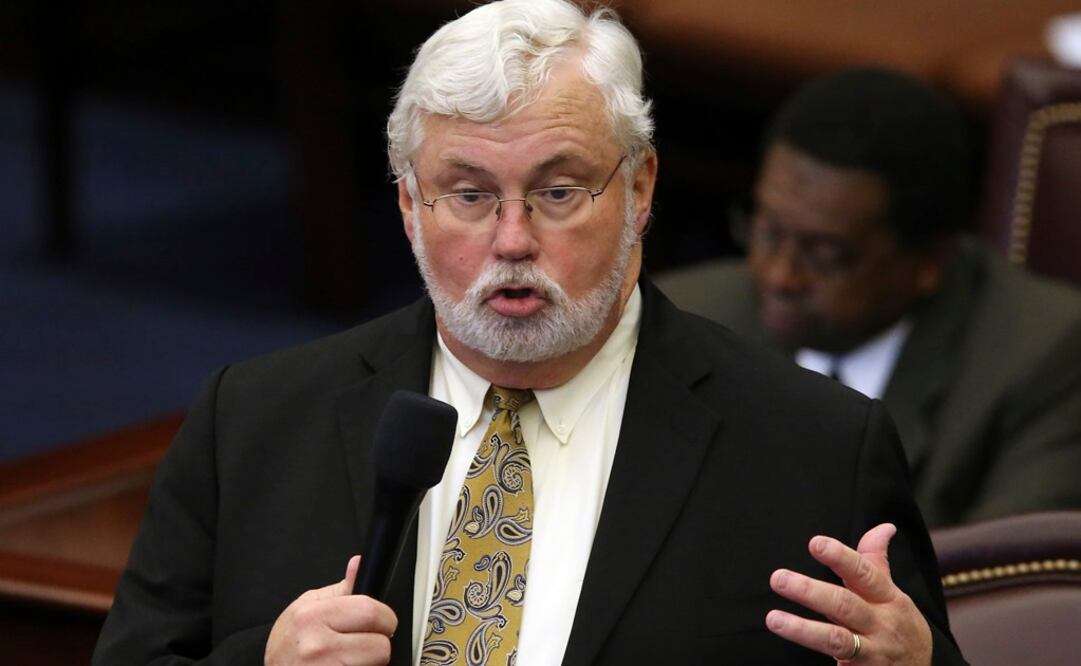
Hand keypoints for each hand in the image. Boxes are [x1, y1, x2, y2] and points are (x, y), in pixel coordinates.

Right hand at [265, 555, 398, 665]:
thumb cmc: (288, 642)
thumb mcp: (308, 606)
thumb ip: (341, 589)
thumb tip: (359, 563)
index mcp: (312, 617)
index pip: (370, 612)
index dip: (384, 617)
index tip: (382, 620)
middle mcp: (317, 646)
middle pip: (380, 645)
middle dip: (379, 642)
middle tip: (364, 642)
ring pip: (377, 665)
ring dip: (370, 661)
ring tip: (350, 656)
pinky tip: (344, 665)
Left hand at [765, 523, 931, 664]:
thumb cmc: (899, 625)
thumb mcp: (892, 594)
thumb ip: (876, 561)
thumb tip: (883, 527)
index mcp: (887, 598)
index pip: (864, 573)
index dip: (841, 557)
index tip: (815, 543)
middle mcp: (880, 624)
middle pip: (844, 605)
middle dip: (810, 591)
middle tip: (778, 578)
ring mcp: (871, 652)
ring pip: (836, 640)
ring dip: (802, 630)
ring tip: (773, 618)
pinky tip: (792, 656)